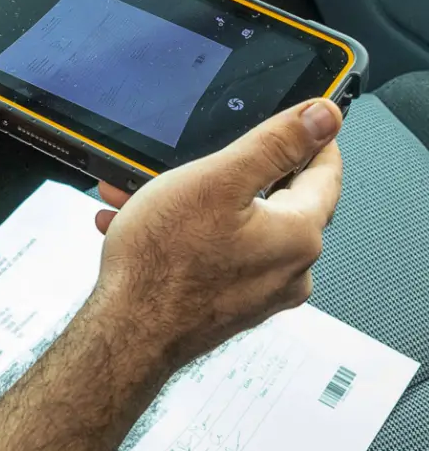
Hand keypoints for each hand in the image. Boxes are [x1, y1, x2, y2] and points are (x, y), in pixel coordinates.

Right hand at [91, 99, 343, 369]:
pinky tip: (142, 227)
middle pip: (272, 201)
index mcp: (298, 235)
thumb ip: (274, 144)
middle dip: (228, 173)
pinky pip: (214, 257)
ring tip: (145, 195)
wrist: (126, 333)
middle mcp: (289, 270)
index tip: (301, 123)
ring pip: (234, 228)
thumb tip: (322, 117)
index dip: (311, 139)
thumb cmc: (162, 265)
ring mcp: (258, 293)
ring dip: (193, 205)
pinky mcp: (227, 306)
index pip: (325, 172)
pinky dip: (183, 237)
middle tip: (192, 157)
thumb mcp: (216, 180)